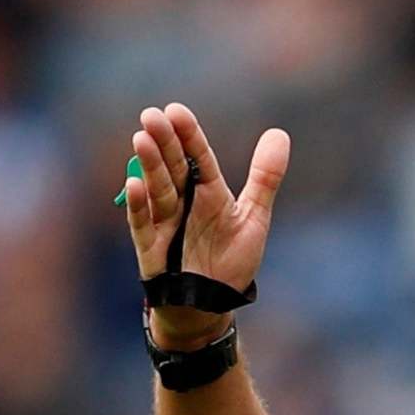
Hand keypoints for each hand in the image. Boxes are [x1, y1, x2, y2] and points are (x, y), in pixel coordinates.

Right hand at [122, 102, 289, 348]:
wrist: (211, 303)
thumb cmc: (230, 259)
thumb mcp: (254, 217)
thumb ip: (265, 178)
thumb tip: (280, 133)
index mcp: (209, 191)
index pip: (199, 158)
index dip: (189, 136)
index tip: (177, 111)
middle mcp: (184, 200)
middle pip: (173, 167)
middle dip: (164, 142)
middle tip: (152, 115)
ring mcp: (165, 221)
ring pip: (157, 189)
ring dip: (149, 166)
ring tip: (141, 139)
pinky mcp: (150, 245)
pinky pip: (142, 223)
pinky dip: (138, 205)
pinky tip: (134, 184)